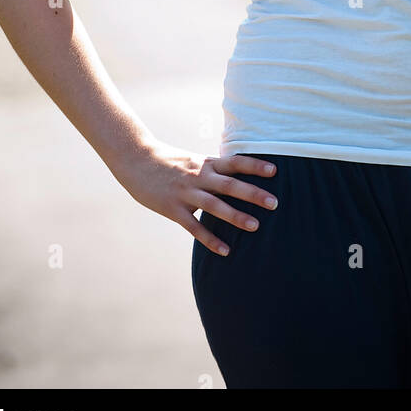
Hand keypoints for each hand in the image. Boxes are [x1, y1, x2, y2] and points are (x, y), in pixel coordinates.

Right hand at [109, 139, 277, 255]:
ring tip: (255, 226)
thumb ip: (212, 169)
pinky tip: (225, 250)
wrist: (136, 160)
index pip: (234, 162)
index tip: (275, 170)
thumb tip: (235, 175)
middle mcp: (198, 176)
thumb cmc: (168, 162)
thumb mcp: (193, 160)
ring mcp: (185, 192)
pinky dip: (210, 239)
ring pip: (214, 205)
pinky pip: (193, 226)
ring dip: (235, 216)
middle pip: (229, 184)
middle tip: (274, 203)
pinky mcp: (172, 208)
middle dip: (253, 193)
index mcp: (205, 163)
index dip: (254, 166)